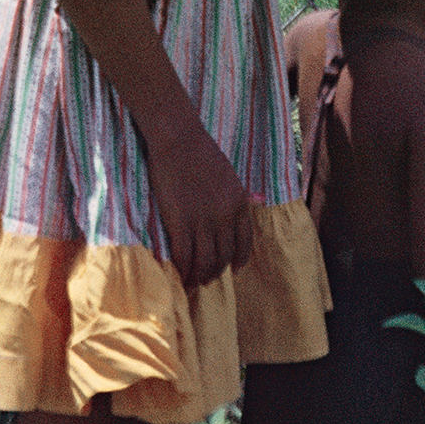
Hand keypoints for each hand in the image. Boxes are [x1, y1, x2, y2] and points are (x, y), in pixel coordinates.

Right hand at [146, 126, 255, 293]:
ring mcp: (203, 221)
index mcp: (240, 204)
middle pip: (223, 256)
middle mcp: (225, 216)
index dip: (239, 259)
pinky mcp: (180, 222)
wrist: (180, 141)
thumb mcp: (229, 178)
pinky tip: (179, 276)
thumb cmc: (202, 155)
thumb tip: (235, 216)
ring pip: (205, 261)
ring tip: (193, 282)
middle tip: (207, 278)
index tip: (234, 268)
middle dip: (216, 271)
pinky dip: (183, 270)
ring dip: (199, 276)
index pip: (244, 242)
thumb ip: (233, 200)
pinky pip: (184, 256)